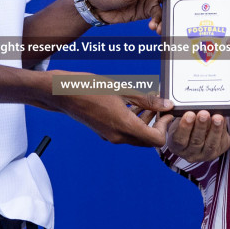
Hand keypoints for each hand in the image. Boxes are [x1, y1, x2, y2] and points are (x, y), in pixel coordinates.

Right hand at [47, 73, 171, 146]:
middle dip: (157, 123)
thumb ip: (147, 100)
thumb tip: (167, 105)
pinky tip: (134, 103)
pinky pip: (125, 131)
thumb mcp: (122, 90)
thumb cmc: (90, 88)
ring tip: (149, 101)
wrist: (63, 93)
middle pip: (148, 140)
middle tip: (161, 106)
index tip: (167, 112)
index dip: (165, 126)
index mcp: (124, 126)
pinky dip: (134, 120)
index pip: (156, 139)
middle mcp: (118, 136)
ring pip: (136, 135)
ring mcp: (110, 135)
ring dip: (146, 121)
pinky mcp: (104, 131)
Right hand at [161, 109, 229, 162]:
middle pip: (196, 141)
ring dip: (215, 129)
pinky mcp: (218, 152)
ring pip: (210, 144)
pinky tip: (222, 120)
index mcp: (177, 146)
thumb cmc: (186, 127)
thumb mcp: (180, 122)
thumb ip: (186, 116)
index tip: (189, 114)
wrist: (195, 136)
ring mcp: (204, 155)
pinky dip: (222, 130)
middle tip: (204, 113)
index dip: (184, 127)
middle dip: (201, 126)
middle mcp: (190, 154)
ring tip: (217, 117)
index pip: (179, 139)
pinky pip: (221, 142)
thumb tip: (195, 106)